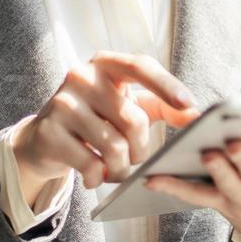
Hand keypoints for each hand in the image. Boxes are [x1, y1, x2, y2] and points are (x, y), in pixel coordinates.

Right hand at [10, 50, 201, 205]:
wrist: (45, 139)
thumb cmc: (98, 119)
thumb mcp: (129, 105)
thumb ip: (165, 106)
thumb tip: (196, 116)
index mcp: (106, 64)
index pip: (141, 67)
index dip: (167, 85)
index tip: (189, 105)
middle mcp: (82, 77)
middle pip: (132, 119)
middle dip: (140, 149)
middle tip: (135, 158)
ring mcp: (62, 103)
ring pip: (113, 146)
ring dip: (121, 168)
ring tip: (116, 169)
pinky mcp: (49, 132)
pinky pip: (90, 164)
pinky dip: (99, 178)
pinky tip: (95, 176)